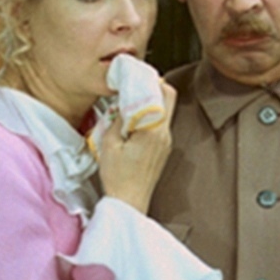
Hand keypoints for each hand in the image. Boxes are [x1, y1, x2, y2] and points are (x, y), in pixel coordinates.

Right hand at [98, 82, 176, 213]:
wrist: (129, 203)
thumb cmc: (119, 178)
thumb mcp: (110, 143)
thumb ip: (119, 118)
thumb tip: (124, 102)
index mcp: (154, 130)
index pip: (164, 93)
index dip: (152, 80)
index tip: (137, 77)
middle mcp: (165, 134)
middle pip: (169, 99)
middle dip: (154, 88)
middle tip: (135, 86)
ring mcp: (166, 143)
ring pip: (164, 112)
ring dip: (150, 103)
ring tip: (129, 106)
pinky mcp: (163, 150)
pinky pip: (159, 125)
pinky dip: (149, 117)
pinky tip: (132, 123)